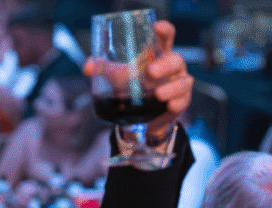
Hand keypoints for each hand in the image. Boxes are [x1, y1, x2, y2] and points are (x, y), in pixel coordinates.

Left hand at [83, 20, 192, 140]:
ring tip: (158, 94)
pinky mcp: (181, 101)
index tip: (157, 27)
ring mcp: (178, 83)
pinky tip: (170, 105)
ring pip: (183, 80)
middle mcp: (171, 68)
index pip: (166, 38)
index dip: (164, 31)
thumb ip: (103, 69)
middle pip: (176, 59)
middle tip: (150, 72)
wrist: (142, 116)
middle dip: (165, 65)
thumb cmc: (133, 87)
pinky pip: (183, 100)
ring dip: (172, 87)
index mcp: (158, 56)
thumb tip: (87, 66)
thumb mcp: (117, 77)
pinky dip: (177, 102)